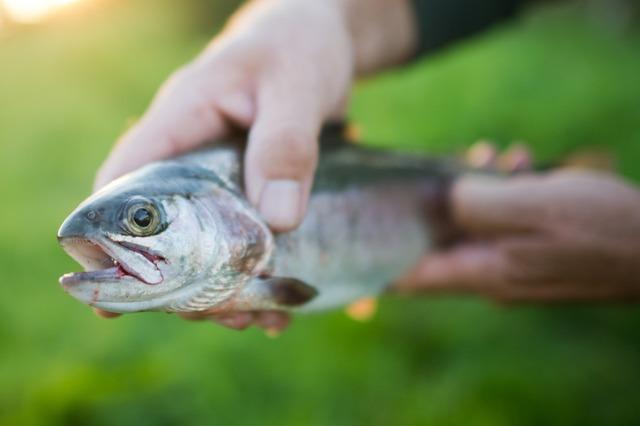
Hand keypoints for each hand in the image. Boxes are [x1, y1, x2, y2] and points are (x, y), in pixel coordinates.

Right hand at [93, 0, 416, 329]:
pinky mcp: (253, 185)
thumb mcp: (294, 88)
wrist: (321, 39)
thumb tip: (278, 219)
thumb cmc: (297, 48)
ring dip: (227, 283)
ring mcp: (222, 173)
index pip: (124, 183)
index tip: (115, 294)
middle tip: (214, 315)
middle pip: (166, 227)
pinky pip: (247, 232)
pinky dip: (261, 266)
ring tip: (256, 317)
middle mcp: (192, 153)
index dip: (110, 242)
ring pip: (208, 239)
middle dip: (185, 279)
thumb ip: (285, 146)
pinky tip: (283, 297)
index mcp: (180, 120)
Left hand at [396, 170, 639, 302]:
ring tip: (504, 158)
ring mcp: (512, 266)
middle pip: (440, 242)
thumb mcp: (528, 206)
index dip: (378, 262)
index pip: (410, 278)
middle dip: (440, 201)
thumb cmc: (600, 228)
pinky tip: (524, 165)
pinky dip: (505, 194)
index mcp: (481, 272)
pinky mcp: (532, 253)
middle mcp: (490, 276)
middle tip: (459, 164)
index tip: (354, 240)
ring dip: (479, 189)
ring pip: (473, 225)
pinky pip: (502, 223)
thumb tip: (444, 198)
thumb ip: (473, 203)